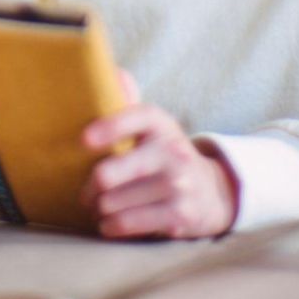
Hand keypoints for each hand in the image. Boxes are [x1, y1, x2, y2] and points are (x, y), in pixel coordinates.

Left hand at [79, 71, 239, 238]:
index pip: (137, 117)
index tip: (84, 140)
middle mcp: (172, 152)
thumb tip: (115, 72)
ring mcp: (178, 184)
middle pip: (108, 173)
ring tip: (101, 207)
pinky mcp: (180, 215)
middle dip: (88, 188)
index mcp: (161, 125)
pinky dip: (111, 226)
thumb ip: (130, 102)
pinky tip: (110, 223)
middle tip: (86, 193)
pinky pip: (126, 223)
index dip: (109, 127)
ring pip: (112, 202)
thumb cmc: (165, 157)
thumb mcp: (153, 128)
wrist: (214, 192)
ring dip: (100, 209)